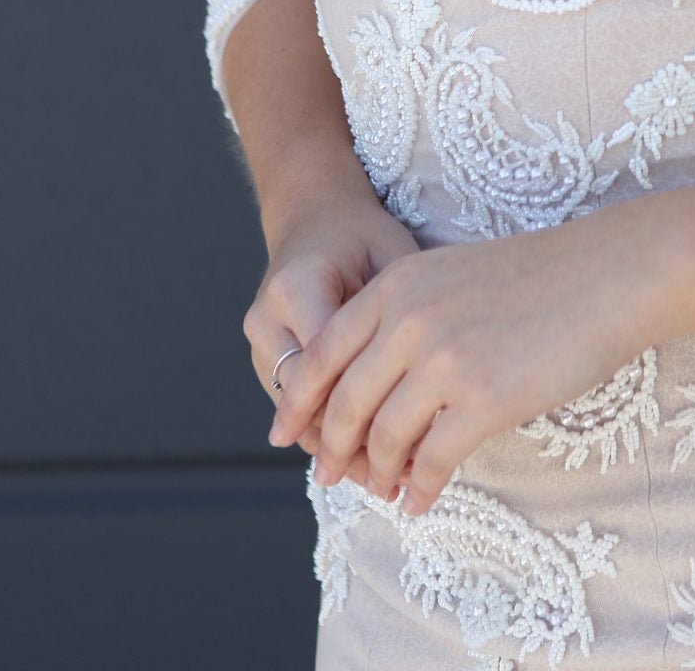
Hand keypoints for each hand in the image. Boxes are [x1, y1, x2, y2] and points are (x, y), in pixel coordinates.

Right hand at [243, 183, 424, 492]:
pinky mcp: (263, 356)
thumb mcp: (393, 257)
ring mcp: (259, 340)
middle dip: (351, 444)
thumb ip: (403, 312)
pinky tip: (367, 457)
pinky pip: (295, 406)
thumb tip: (435, 381)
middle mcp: (267, 318)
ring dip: (337, 448)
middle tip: (398, 479)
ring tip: (385, 480)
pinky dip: (328, 432)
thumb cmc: (363, 234)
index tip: (413, 444)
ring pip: (296, 413)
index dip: (370, 412)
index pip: (330, 368)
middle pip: (307, 401)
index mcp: (298, 287)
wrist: (313, 213)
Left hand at [266, 202, 665, 514]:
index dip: (298, 402)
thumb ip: (406, 316)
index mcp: (396, 286)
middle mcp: (408, 322)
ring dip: (379, 474)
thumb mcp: (452, 275)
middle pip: (344, 404)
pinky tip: (422, 500)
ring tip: (384, 491)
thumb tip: (373, 380)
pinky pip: (432, 462)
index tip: (284, 434)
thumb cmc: (541, 276)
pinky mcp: (482, 401)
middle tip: (326, 477)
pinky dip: (421, 487)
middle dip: (331, 449)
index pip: (321, 354)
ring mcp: (443, 362)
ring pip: (384, 438)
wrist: (607, 274)